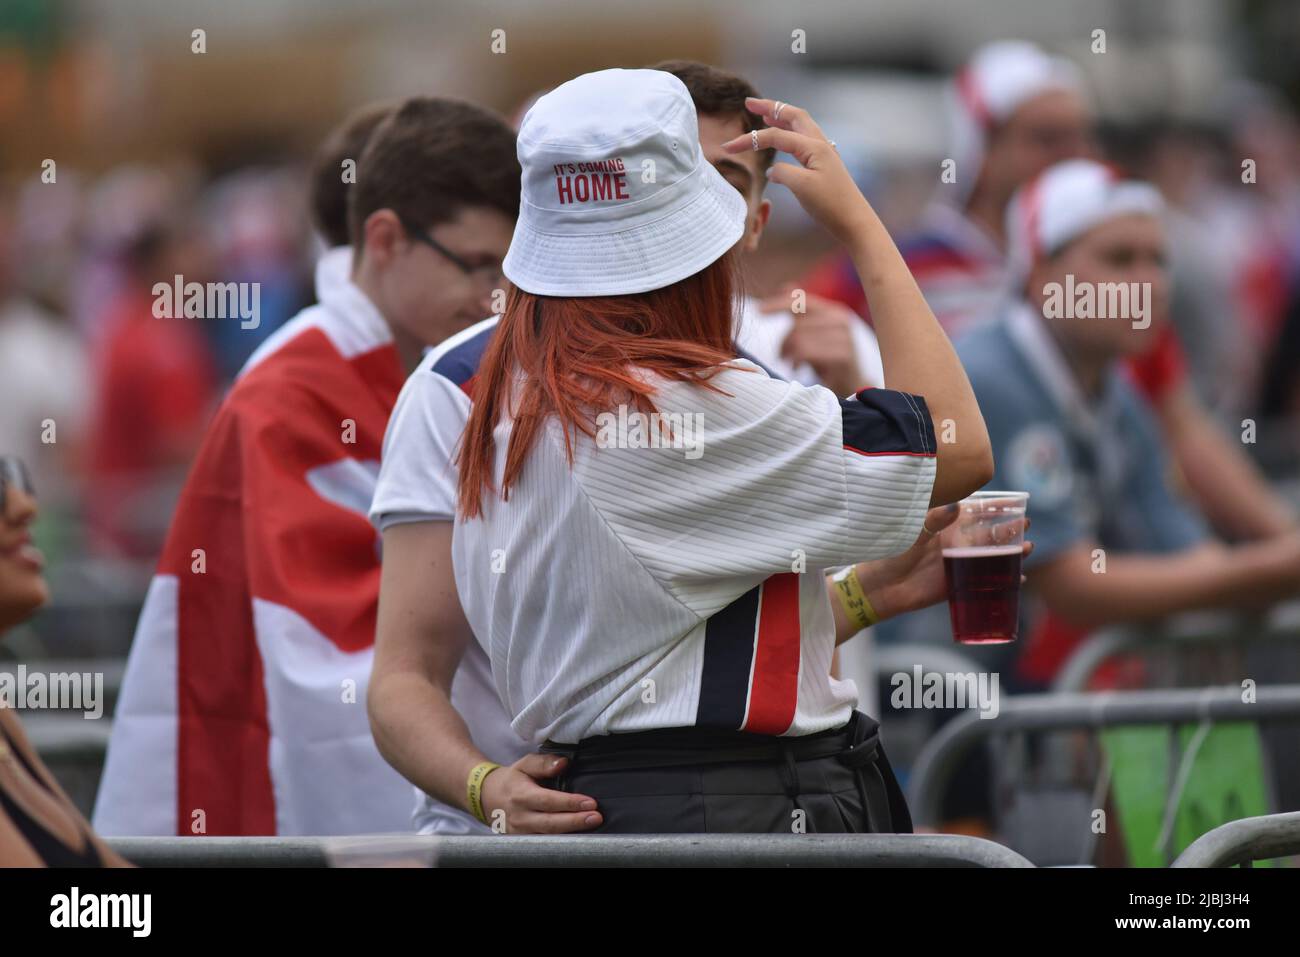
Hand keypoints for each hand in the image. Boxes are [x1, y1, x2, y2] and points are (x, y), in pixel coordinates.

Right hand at [478, 753, 602, 833]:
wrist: (486, 797)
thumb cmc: (511, 780)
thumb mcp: (524, 764)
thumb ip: (544, 763)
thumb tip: (564, 763)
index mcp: (521, 795)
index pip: (549, 801)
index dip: (570, 803)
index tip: (590, 802)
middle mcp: (520, 817)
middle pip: (550, 823)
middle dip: (575, 822)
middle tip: (596, 818)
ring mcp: (519, 833)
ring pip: (548, 838)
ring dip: (571, 834)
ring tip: (591, 828)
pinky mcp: (521, 843)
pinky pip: (544, 844)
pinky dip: (561, 842)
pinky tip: (578, 838)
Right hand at [723, 97, 871, 246]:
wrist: (854, 221)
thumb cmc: (830, 205)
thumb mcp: (802, 188)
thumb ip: (783, 173)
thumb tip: (772, 169)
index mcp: (813, 146)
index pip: (776, 136)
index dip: (750, 139)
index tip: (728, 147)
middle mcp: (820, 144)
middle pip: (793, 116)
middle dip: (770, 107)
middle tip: (749, 102)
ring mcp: (824, 153)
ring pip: (800, 126)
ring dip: (781, 117)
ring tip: (764, 114)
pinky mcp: (824, 165)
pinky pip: (804, 140)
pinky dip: (790, 133)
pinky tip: (784, 140)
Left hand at [761, 289, 869, 394]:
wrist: (851, 386)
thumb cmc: (827, 359)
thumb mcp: (812, 334)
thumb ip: (800, 313)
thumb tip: (786, 287)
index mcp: (833, 310)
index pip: (802, 300)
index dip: (778, 304)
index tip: (758, 311)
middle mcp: (841, 319)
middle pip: (797, 324)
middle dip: (783, 342)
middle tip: (781, 356)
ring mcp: (845, 337)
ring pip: (799, 338)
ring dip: (788, 354)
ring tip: (791, 363)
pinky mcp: (844, 355)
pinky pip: (807, 352)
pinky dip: (796, 361)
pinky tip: (797, 368)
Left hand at [857, 506, 1033, 619]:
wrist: (879, 587)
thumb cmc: (891, 553)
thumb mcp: (913, 533)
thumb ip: (934, 519)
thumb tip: (957, 505)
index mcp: (943, 526)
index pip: (973, 512)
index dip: (994, 507)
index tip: (1014, 500)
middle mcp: (954, 543)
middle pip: (987, 534)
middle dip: (1008, 529)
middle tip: (1026, 523)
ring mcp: (957, 564)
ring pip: (989, 556)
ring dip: (1010, 553)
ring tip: (1028, 547)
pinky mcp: (956, 585)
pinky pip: (983, 582)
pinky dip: (1002, 581)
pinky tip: (1020, 579)